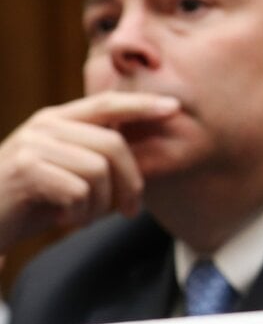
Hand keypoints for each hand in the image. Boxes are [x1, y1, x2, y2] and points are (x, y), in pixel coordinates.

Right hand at [0, 92, 178, 251]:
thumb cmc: (27, 202)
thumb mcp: (67, 175)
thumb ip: (98, 161)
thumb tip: (147, 161)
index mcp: (57, 121)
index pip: (107, 104)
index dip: (142, 105)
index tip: (174, 108)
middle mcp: (45, 126)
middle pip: (113, 144)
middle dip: (131, 182)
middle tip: (128, 211)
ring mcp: (33, 144)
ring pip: (99, 169)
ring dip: (100, 204)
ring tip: (82, 217)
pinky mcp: (26, 169)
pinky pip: (80, 189)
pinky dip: (81, 213)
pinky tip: (64, 220)